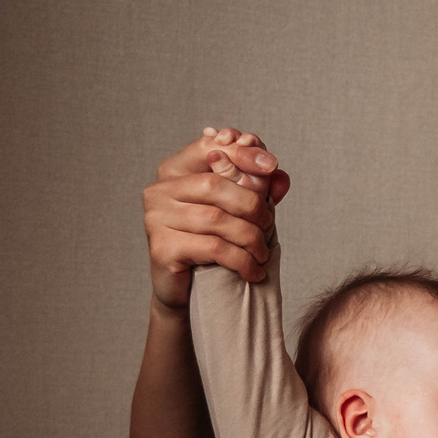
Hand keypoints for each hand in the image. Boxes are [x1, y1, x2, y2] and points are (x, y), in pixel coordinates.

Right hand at [143, 126, 289, 314]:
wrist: (187, 289)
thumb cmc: (211, 244)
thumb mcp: (236, 212)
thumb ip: (256, 190)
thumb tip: (280, 177)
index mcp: (174, 172)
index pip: (208, 148)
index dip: (241, 153)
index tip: (271, 165)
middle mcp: (159, 191)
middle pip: (215, 185)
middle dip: (252, 205)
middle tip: (269, 225)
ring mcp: (156, 219)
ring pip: (217, 219)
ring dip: (251, 238)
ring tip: (262, 253)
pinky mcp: (162, 248)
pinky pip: (214, 248)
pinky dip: (242, 260)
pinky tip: (254, 270)